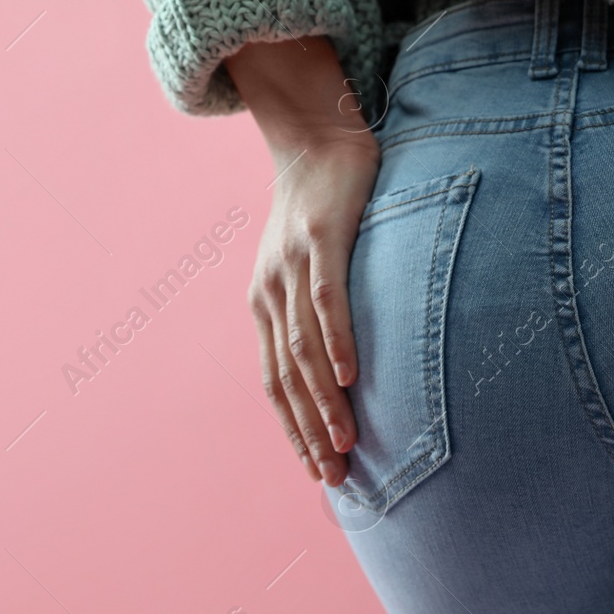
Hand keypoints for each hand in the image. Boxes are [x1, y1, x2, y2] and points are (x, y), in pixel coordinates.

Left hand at [227, 37, 379, 485]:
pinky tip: (347, 375)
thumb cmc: (326, 208)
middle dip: (308, 432)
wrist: (317, 136)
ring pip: (303, 349)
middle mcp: (270, 291)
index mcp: (266, 303)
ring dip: (323, 401)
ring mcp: (292, 265)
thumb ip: (320, 309)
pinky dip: (335, 340)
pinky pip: (326, 299)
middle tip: (334, 477)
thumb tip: (347, 363)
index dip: (293, 429)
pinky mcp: (321, 239)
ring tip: (346, 442)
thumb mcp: (313, 264)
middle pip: (286, 378)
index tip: (317, 471)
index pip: (276, 382)